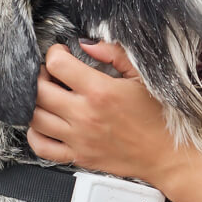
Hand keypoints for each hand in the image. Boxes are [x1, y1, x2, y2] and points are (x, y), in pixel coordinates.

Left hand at [29, 41, 181, 185]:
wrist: (167, 154)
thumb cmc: (159, 116)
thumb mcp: (143, 77)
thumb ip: (115, 55)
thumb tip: (88, 44)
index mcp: (101, 91)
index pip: (58, 65)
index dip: (55, 53)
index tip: (61, 53)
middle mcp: (85, 115)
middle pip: (39, 90)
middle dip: (41, 75)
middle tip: (51, 72)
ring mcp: (79, 138)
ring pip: (35, 117)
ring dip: (35, 102)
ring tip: (47, 95)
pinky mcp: (78, 156)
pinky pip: (41, 146)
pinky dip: (34, 133)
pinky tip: (44, 123)